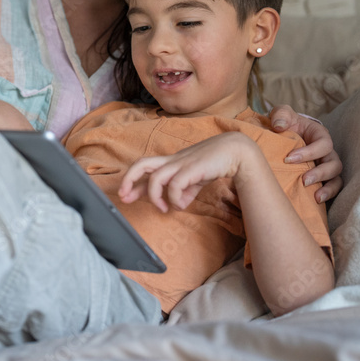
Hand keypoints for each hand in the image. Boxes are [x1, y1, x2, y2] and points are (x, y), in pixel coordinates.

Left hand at [118, 133, 255, 212]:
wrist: (236, 152)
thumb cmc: (214, 163)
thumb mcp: (196, 179)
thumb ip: (185, 190)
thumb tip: (178, 204)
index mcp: (171, 162)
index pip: (145, 168)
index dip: (132, 182)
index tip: (124, 195)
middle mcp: (172, 161)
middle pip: (142, 163)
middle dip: (129, 179)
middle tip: (124, 196)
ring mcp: (181, 163)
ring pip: (156, 176)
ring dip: (154, 196)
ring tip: (162, 208)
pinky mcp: (192, 168)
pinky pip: (175, 184)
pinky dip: (173, 197)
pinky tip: (180, 205)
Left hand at [268, 105, 342, 202]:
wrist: (279, 136)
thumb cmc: (283, 124)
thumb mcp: (281, 114)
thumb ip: (280, 115)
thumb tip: (278, 126)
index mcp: (320, 135)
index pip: (324, 144)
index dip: (310, 152)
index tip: (289, 159)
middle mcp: (326, 152)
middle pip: (334, 164)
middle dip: (320, 173)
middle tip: (304, 180)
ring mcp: (325, 165)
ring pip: (336, 178)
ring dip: (328, 188)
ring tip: (316, 197)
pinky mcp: (320, 177)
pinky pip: (331, 187)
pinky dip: (328, 195)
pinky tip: (316, 201)